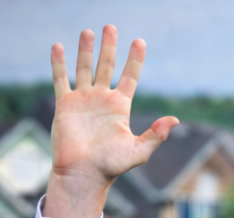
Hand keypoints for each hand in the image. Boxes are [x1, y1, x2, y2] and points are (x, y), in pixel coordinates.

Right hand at [46, 25, 177, 217]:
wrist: (84, 174)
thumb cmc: (112, 166)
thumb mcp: (139, 151)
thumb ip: (156, 135)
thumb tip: (174, 120)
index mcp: (120, 107)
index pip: (130, 77)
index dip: (135, 60)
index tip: (140, 41)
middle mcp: (102, 99)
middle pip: (107, 66)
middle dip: (109, 47)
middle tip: (111, 27)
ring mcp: (83, 100)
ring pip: (85, 68)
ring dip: (86, 50)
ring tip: (88, 31)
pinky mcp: (65, 104)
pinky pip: (61, 79)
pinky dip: (59, 64)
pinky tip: (59, 47)